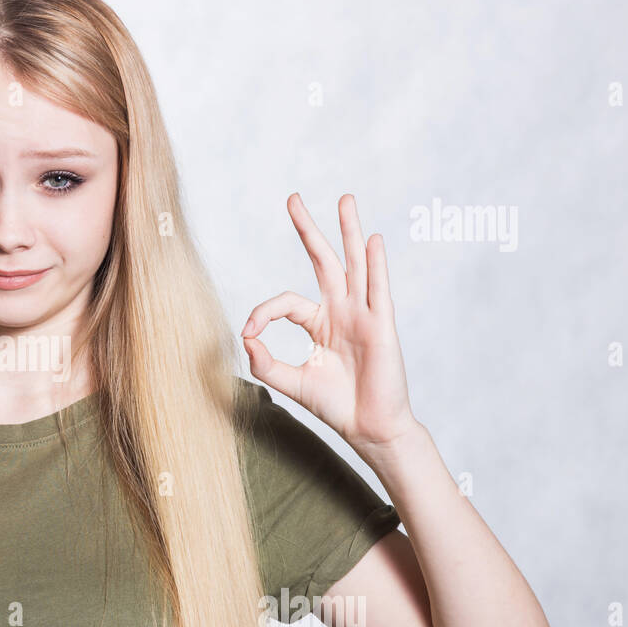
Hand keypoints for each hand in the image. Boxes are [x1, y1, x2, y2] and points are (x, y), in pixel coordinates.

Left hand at [242, 193, 418, 453]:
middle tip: (293, 198)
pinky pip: (378, 289)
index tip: (249, 332)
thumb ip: (265, 362)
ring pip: (354, 265)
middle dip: (308, 230)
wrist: (369, 429)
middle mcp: (341, 312)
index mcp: (319, 323)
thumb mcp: (291, 382)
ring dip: (348, 231)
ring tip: (344, 199)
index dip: (264, 312)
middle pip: (323, 261)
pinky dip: (376, 264)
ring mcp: (363, 315)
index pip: (287, 301)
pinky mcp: (382, 326)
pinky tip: (373, 240)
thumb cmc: (336, 405)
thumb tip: (245, 337)